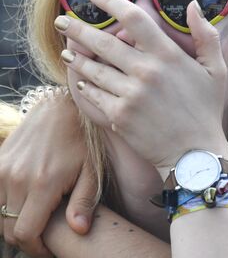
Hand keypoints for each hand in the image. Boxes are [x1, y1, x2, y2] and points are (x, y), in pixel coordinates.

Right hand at [0, 96, 97, 256]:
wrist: (61, 110)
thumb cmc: (82, 142)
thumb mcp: (92, 171)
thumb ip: (84, 201)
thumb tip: (79, 229)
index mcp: (42, 183)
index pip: (25, 233)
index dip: (37, 249)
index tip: (51, 250)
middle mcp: (16, 178)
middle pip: (9, 229)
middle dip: (27, 240)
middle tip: (46, 239)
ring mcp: (2, 170)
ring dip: (15, 224)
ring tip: (39, 221)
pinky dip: (6, 208)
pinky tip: (27, 205)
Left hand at [55, 0, 227, 173]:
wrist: (195, 153)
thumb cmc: (206, 109)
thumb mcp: (217, 69)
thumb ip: (206, 34)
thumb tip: (194, 4)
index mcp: (168, 56)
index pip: (133, 18)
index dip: (110, 1)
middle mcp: (146, 72)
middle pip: (102, 42)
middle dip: (77, 28)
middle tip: (62, 20)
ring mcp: (129, 95)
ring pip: (93, 69)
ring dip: (76, 57)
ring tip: (68, 51)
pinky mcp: (118, 116)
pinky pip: (94, 94)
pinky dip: (85, 84)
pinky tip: (82, 79)